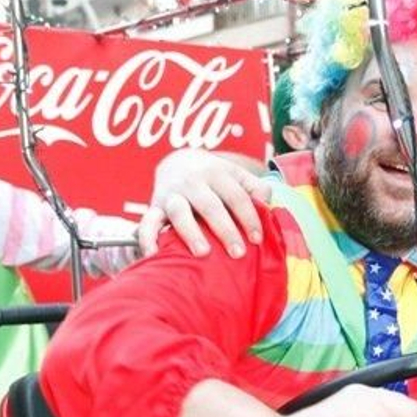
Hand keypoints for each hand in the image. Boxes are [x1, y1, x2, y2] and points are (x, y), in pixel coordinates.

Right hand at [139, 148, 271, 256]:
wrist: (177, 161)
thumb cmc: (215, 177)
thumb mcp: (236, 175)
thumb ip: (256, 187)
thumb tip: (269, 204)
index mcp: (217, 173)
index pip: (237, 196)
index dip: (249, 217)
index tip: (257, 239)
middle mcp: (193, 181)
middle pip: (211, 206)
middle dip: (225, 229)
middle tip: (238, 253)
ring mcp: (172, 194)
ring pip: (179, 212)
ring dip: (191, 232)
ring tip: (203, 253)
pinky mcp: (154, 206)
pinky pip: (147, 222)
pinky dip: (148, 238)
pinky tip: (154, 254)